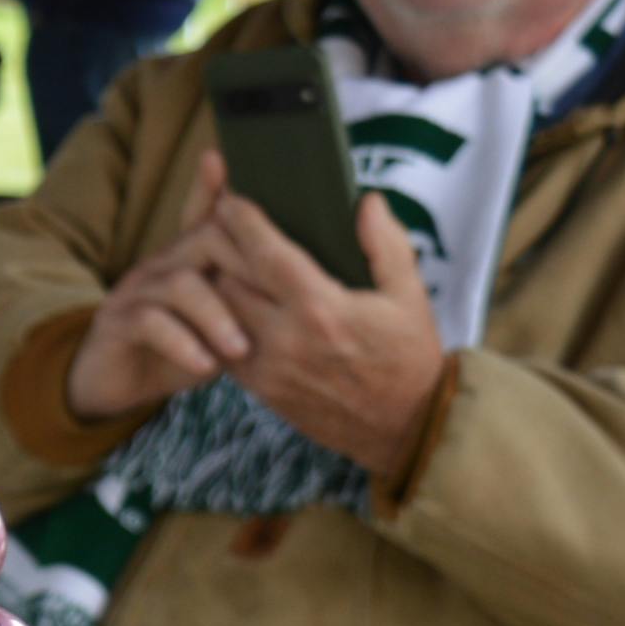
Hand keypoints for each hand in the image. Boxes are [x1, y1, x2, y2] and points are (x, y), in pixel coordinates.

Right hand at [66, 149, 256, 422]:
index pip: (207, 212)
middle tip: (278, 303)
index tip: (227, 163)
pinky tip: (206, 367)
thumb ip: (246, 297)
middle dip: (247, 267)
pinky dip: (182, 343)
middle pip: (205, 238)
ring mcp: (135, 291)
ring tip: (242, 349)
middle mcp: (160, 264)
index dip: (217, 188)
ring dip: (217, 317)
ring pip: (181, 283)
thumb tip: (300, 285)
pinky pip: (150, 322)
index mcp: (187, 257)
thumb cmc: (177, 346)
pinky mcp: (115, 323)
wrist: (114, 382)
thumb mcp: (217, 320)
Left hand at [205, 183, 447, 474]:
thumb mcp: (409, 295)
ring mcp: (267, 367)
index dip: (243, 223)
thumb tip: (364, 201)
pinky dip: (219, 319)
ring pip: (219, 312)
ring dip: (215, 282)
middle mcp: (286, 338)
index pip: (266, 255)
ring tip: (215, 255)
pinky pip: (222, 344)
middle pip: (230, 279)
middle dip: (220, 247)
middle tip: (216, 220)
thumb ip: (385, 244)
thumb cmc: (409, 354)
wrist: (403, 426)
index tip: (230, 199)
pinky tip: (224, 298)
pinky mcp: (259, 389)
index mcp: (322, 309)